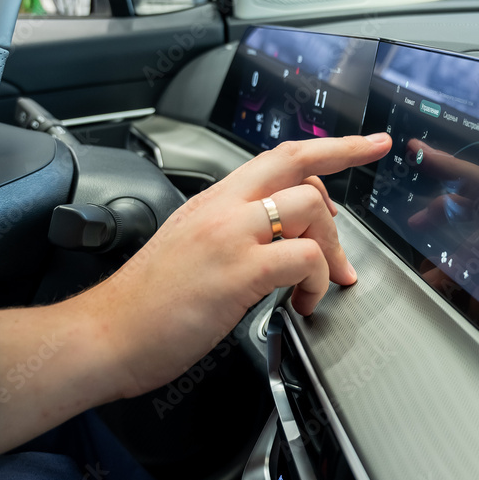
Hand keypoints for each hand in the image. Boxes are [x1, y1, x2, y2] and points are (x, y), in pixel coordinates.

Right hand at [0, 133, 389, 455]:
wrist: (104, 335)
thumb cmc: (141, 305)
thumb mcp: (183, 250)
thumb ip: (225, 237)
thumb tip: (268, 246)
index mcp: (211, 203)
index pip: (276, 159)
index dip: (326, 148)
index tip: (359, 144)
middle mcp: (222, 209)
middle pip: (297, 165)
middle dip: (346, 158)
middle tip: (374, 160)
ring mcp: (230, 236)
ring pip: (309, 209)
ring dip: (330, 248)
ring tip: (321, 283)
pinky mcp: (238, 271)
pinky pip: (303, 257)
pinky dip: (317, 281)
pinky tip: (303, 303)